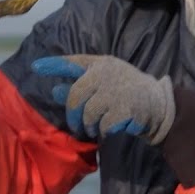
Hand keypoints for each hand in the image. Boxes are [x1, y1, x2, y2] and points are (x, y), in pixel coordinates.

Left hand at [31, 54, 175, 143]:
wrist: (158, 103)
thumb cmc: (125, 92)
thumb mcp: (103, 85)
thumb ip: (79, 87)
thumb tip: (55, 91)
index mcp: (100, 64)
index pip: (73, 62)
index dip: (54, 65)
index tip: (36, 67)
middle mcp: (107, 73)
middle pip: (76, 97)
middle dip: (73, 115)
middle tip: (78, 126)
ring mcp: (116, 90)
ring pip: (88, 114)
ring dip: (90, 125)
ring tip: (97, 126)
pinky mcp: (125, 108)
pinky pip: (103, 125)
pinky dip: (105, 130)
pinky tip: (114, 126)